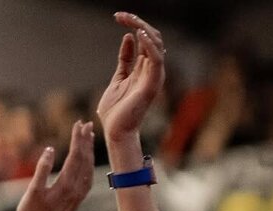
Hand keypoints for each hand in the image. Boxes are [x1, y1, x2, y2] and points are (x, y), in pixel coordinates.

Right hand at [16, 120, 94, 210]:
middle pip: (84, 160)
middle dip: (85, 141)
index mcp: (65, 184)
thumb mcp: (32, 190)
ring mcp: (77, 195)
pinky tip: (87, 161)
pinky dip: (88, 165)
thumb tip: (49, 150)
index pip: (75, 156)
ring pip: (88, 169)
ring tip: (89, 137)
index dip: (77, 139)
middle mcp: (75, 189)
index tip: (78, 123)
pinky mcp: (76, 200)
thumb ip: (41, 169)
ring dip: (88, 152)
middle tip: (86, 124)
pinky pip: (87, 179)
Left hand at [97, 13, 165, 142]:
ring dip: (144, 28)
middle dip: (138, 22)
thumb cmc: (115, 112)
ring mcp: (153, 78)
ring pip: (156, 44)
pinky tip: (138, 33)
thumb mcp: (118, 78)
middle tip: (120, 15)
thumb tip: (128, 38)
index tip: (118, 17)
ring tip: (129, 19)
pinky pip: (156, 59)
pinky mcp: (151, 85)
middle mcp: (151, 72)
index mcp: (144, 69)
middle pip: (153, 38)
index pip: (146, 40)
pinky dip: (149, 45)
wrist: (115, 132)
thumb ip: (125, 59)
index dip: (134, 24)